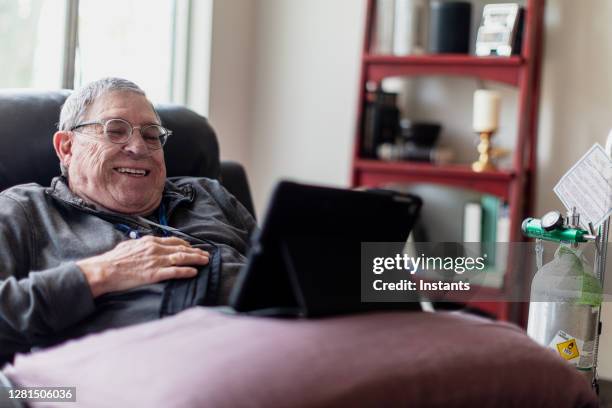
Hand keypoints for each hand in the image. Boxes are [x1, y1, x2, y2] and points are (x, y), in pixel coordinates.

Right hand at [76, 236, 209, 297]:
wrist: (104, 270)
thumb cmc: (113, 260)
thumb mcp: (128, 246)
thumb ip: (139, 244)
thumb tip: (143, 243)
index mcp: (149, 242)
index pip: (173, 241)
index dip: (185, 244)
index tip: (192, 247)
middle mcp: (155, 249)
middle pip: (181, 249)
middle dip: (195, 252)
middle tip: (205, 254)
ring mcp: (156, 261)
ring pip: (182, 258)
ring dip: (196, 259)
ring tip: (205, 261)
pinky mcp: (154, 274)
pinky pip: (175, 272)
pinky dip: (186, 271)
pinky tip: (194, 272)